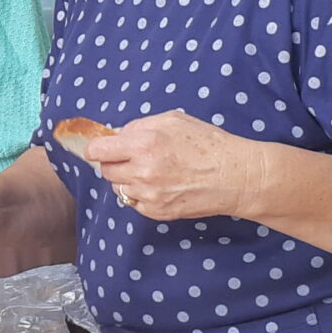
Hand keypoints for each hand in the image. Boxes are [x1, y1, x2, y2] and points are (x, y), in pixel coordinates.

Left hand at [84, 111, 273, 223]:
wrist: (235, 176)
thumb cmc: (208, 143)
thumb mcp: (172, 120)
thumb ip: (139, 126)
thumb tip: (117, 135)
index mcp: (143, 145)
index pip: (97, 151)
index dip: (96, 148)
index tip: (99, 148)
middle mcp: (142, 172)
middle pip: (106, 171)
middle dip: (115, 163)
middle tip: (133, 157)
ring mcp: (148, 195)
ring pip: (119, 188)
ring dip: (128, 179)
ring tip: (152, 171)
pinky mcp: (157, 212)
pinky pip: (134, 202)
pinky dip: (141, 194)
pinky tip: (161, 185)